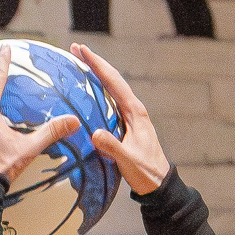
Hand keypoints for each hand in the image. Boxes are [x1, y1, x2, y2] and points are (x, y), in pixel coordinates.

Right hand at [70, 43, 171, 194]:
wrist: (159, 185)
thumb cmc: (146, 173)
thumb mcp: (128, 161)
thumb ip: (112, 146)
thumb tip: (95, 133)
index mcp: (135, 112)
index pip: (114, 82)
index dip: (97, 64)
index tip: (82, 50)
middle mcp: (134, 109)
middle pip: (112, 79)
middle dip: (95, 62)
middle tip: (75, 49)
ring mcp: (131, 116)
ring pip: (112, 88)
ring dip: (97, 74)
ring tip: (79, 63)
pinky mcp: (127, 124)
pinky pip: (111, 101)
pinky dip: (99, 90)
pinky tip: (88, 90)